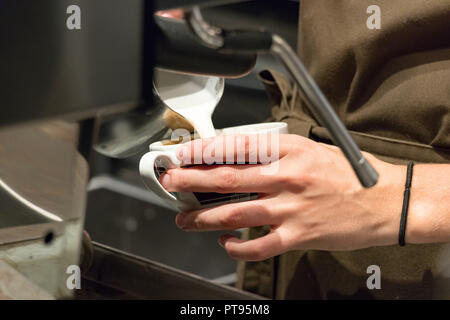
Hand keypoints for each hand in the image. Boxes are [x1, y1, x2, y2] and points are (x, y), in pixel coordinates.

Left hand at [159, 134, 416, 260]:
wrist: (384, 200)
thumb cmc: (347, 174)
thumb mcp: (310, 149)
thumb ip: (274, 152)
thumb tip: (237, 156)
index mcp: (288, 150)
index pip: (235, 147)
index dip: (203, 151)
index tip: (183, 154)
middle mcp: (286, 177)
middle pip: (227, 178)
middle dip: (191, 181)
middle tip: (171, 183)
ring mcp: (291, 207)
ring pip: (235, 213)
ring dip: (204, 218)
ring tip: (185, 219)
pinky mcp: (299, 234)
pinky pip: (259, 244)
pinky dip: (238, 246)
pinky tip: (226, 243)